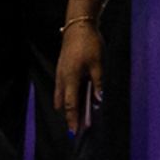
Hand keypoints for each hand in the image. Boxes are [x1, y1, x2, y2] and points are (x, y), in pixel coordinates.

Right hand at [54, 19, 104, 134]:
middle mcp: (62, 78)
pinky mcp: (61, 70)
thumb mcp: (98, 64)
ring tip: (77, 118)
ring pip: (60, 96)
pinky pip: (61, 88)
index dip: (72, 119)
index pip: (70, 104)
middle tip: (76, 129)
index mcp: (71, 78)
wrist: (77, 27)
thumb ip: (98, 84)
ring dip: (67, 107)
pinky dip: (66, 97)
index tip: (74, 133)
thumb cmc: (90, 44)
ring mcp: (60, 74)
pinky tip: (75, 100)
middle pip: (62, 103)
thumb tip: (99, 100)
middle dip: (68, 116)